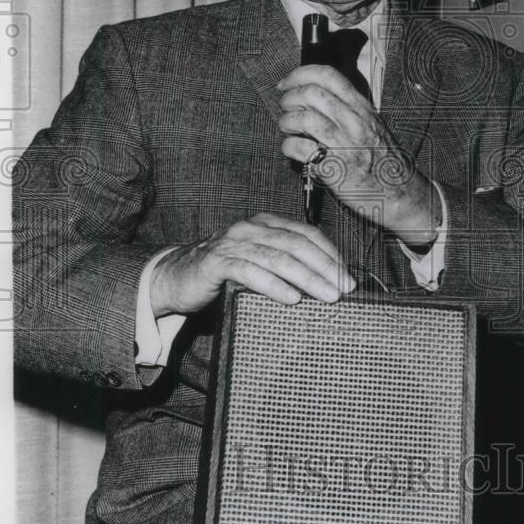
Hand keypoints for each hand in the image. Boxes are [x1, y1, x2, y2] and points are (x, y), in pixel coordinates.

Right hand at [149, 212, 355, 317]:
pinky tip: (291, 298)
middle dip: (325, 267)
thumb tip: (325, 285)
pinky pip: (250, 272)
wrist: (175, 278)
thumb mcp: (258, 264)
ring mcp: (233, 243)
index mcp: (265, 224)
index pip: (306, 233)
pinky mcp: (216, 262)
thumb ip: (284, 266)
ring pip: (278, 258)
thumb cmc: (223, 274)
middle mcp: (251, 228)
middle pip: (297, 244)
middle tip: (344, 289)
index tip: (348, 276)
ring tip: (326, 295)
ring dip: (307, 278)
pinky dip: (274, 285)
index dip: (330, 254)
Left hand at [277, 65, 440, 246]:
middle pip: (311, 93)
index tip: (286, 84)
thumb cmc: (384, 160)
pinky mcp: (333, 168)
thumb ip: (348, 108)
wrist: (400, 192)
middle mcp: (353, 122)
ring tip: (288, 129)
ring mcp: (343, 144)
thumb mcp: (373, 124)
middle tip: (285, 108)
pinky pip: (300, 148)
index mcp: (362, 108)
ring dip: (287, 121)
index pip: (328, 76)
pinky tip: (292, 149)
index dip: (300, 75)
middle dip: (289, 98)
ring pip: (303, 118)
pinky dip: (288, 146)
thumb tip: (314, 95)